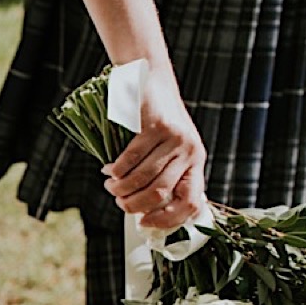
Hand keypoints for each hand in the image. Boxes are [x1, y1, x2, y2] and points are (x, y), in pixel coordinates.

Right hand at [102, 65, 208, 231]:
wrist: (150, 81)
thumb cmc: (155, 122)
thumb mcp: (168, 150)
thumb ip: (163, 176)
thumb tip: (145, 212)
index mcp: (196, 163)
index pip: (190, 202)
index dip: (167, 219)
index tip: (145, 223)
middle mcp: (190, 151)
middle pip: (160, 193)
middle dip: (134, 205)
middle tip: (120, 202)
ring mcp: (175, 138)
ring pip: (144, 178)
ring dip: (121, 189)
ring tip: (111, 186)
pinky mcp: (156, 127)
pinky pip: (131, 159)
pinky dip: (116, 170)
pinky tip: (110, 170)